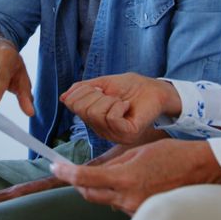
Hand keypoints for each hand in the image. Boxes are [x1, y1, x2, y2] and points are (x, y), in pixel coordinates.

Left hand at [50, 139, 220, 214]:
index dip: (67, 173)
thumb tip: (95, 171)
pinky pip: (122, 204)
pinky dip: (121, 194)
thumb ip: (114, 164)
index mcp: (126, 177)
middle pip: (91, 194)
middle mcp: (128, 197)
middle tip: (76, 171)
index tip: (55, 167)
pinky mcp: (143, 214)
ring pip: (107, 199)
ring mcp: (135, 209)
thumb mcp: (139, 151)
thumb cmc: (173, 155)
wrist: (202, 171)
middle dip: (80, 183)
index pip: (86, 178)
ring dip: (105, 187)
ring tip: (124, 172)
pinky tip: (136, 182)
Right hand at [60, 73, 180, 144]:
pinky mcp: (127, 134)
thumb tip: (64, 98)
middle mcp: (101, 131)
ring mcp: (114, 135)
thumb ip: (83, 90)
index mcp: (93, 120)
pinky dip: (118, 106)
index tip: (101, 89)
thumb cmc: (132, 87)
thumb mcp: (104, 84)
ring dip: (110, 100)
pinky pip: (111, 118)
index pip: (72, 104)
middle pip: (83, 110)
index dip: (84, 90)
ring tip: (121, 102)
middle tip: (113, 95)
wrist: (156, 90)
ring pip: (96, 114)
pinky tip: (127, 106)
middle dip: (97, 94)